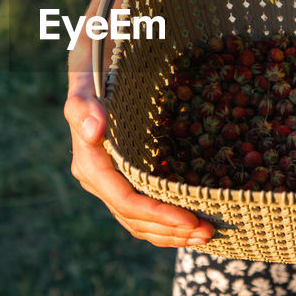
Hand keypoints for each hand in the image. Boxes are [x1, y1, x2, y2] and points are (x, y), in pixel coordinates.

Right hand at [64, 38, 215, 247]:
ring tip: (207, 234)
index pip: (125, 201)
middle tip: (210, 232)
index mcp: (89, 163)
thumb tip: (94, 130)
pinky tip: (192, 225)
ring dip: (172, 233)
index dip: (158, 215)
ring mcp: (111, 182)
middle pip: (134, 219)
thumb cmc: (95, 66)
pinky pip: (143, 211)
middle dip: (171, 230)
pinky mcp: (125, 179)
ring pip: (138, 222)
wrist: (97, 60)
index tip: (191, 220)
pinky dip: (167, 223)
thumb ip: (84, 104)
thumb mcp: (88, 76)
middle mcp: (97, 179)